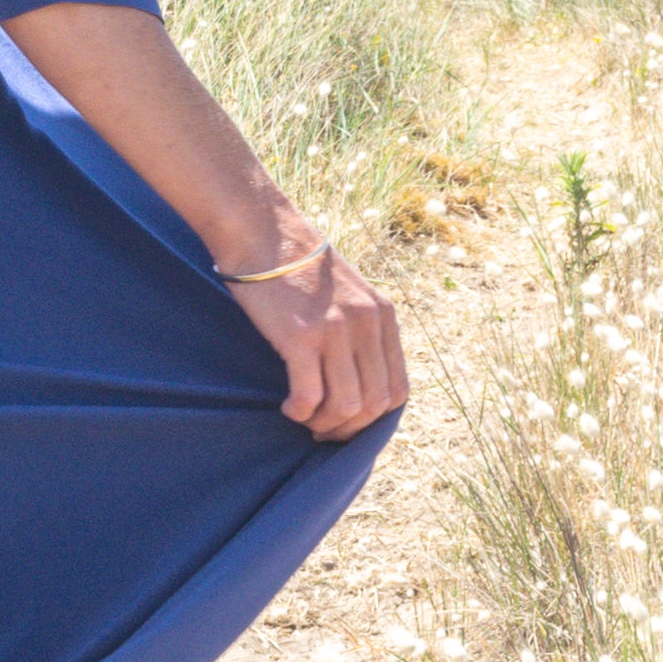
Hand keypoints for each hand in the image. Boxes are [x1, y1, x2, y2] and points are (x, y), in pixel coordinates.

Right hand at [220, 234, 406, 437]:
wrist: (264, 232)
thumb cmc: (298, 267)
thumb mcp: (349, 292)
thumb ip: (361, 328)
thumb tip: (359, 379)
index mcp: (383, 315)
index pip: (398, 389)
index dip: (374, 417)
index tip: (348, 421)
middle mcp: (366, 324)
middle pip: (375, 403)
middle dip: (349, 428)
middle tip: (322, 429)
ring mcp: (336, 330)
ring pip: (346, 406)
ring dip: (324, 423)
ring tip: (304, 417)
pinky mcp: (302, 336)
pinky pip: (310, 396)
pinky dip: (300, 412)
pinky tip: (288, 406)